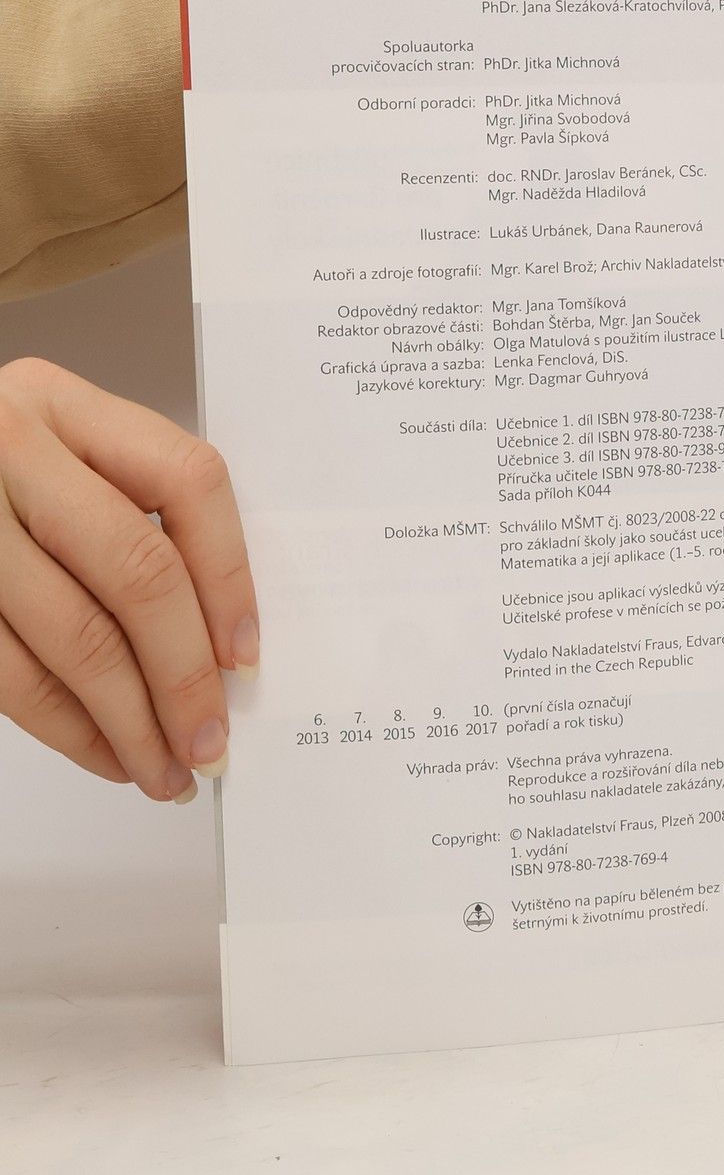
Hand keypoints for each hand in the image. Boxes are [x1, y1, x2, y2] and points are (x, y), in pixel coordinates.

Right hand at [0, 359, 256, 800]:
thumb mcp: (62, 455)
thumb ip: (136, 509)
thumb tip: (228, 637)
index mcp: (64, 405)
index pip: (187, 480)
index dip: (231, 575)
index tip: (249, 655)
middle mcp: (9, 450)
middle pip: (136, 571)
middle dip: (185, 673)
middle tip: (212, 740)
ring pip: (73, 637)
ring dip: (131, 722)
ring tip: (167, 769)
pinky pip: (10, 674)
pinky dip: (67, 728)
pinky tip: (107, 752)